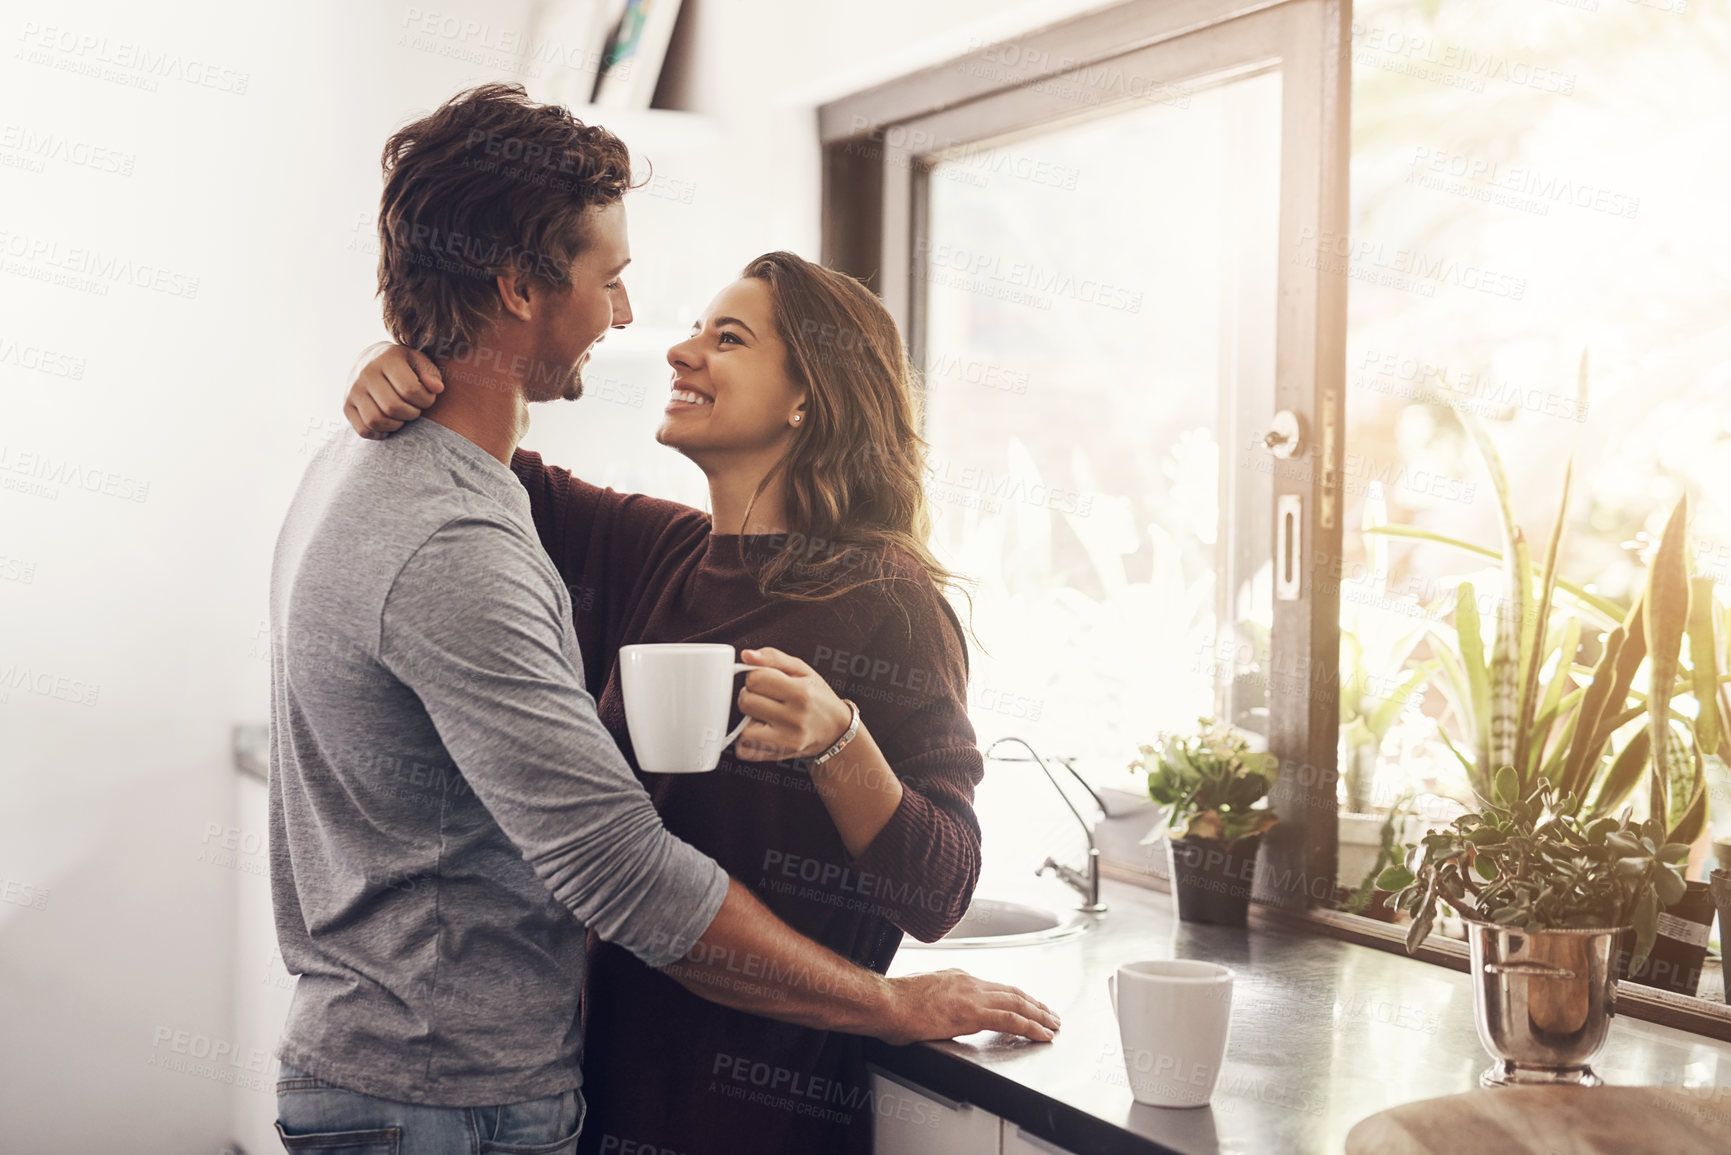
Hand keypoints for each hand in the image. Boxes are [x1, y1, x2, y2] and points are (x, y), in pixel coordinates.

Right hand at [345, 344, 442, 438]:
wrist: (369, 361)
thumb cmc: (403, 364)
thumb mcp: (419, 360)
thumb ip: (431, 373)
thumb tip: (437, 389)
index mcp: (386, 359)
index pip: (410, 390)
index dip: (426, 400)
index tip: (427, 398)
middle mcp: (365, 373)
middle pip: (393, 407)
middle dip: (412, 413)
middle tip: (415, 408)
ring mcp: (352, 390)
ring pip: (376, 421)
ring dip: (396, 425)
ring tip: (403, 416)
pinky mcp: (346, 406)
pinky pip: (363, 430)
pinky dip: (379, 433)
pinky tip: (389, 424)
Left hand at [734, 647, 853, 761]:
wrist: (835, 730)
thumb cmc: (817, 697)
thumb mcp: (802, 670)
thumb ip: (773, 658)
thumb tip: (746, 655)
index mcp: (801, 692)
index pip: (755, 678)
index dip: (756, 677)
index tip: (765, 681)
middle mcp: (795, 718)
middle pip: (746, 702)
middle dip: (751, 696)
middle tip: (765, 698)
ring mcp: (787, 740)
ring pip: (744, 729)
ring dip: (749, 721)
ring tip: (765, 716)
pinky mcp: (780, 755)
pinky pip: (745, 751)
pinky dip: (747, 742)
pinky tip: (762, 732)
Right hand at [876, 969, 1059, 1044]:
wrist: (884, 1002)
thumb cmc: (892, 1003)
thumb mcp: (919, 995)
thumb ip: (935, 1002)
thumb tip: (936, 1014)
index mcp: (956, 977)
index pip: (994, 987)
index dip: (1015, 996)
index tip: (1026, 1004)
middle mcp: (968, 982)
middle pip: (1012, 992)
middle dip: (1034, 1003)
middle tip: (1050, 1014)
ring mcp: (972, 995)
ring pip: (1018, 1003)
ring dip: (1039, 1015)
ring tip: (1053, 1025)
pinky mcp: (972, 1013)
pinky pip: (1011, 1020)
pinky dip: (1031, 1026)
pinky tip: (1042, 1034)